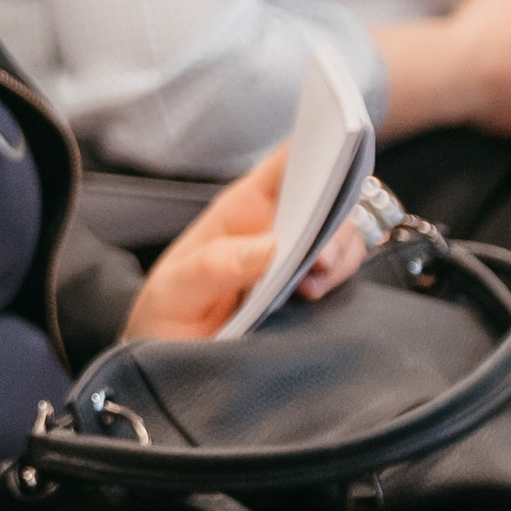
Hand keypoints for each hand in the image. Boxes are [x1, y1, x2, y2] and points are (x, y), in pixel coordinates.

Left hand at [123, 142, 367, 342]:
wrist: (173, 362)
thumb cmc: (168, 315)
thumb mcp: (173, 291)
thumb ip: (213, 267)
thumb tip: (269, 248)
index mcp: (240, 211)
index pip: (285, 163)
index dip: (315, 148)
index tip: (332, 160)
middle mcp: (273, 226)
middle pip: (326, 196)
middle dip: (334, 214)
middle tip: (318, 252)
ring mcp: (294, 256)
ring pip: (341, 233)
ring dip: (338, 252)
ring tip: (310, 282)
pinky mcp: (308, 287)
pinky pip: (341, 269)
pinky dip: (340, 278)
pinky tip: (313, 295)